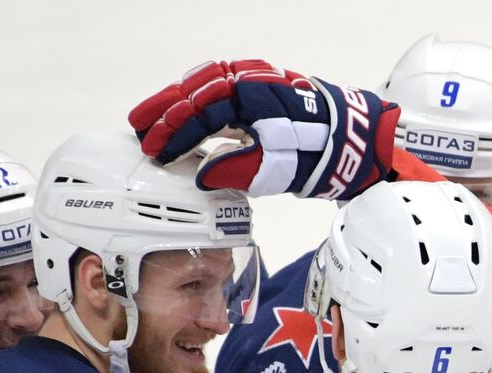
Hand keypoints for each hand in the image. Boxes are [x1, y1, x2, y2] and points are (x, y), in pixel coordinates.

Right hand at [129, 60, 399, 198]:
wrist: (354, 139)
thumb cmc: (318, 153)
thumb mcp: (274, 171)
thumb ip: (234, 171)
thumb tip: (201, 174)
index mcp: (250, 98)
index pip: (200, 115)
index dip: (174, 135)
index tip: (154, 152)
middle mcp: (250, 80)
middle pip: (194, 91)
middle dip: (164, 110)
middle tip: (137, 128)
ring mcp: (256, 80)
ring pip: (204, 85)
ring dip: (177, 101)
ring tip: (151, 119)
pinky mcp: (261, 87)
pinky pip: (220, 88)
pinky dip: (197, 99)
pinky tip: (185, 114)